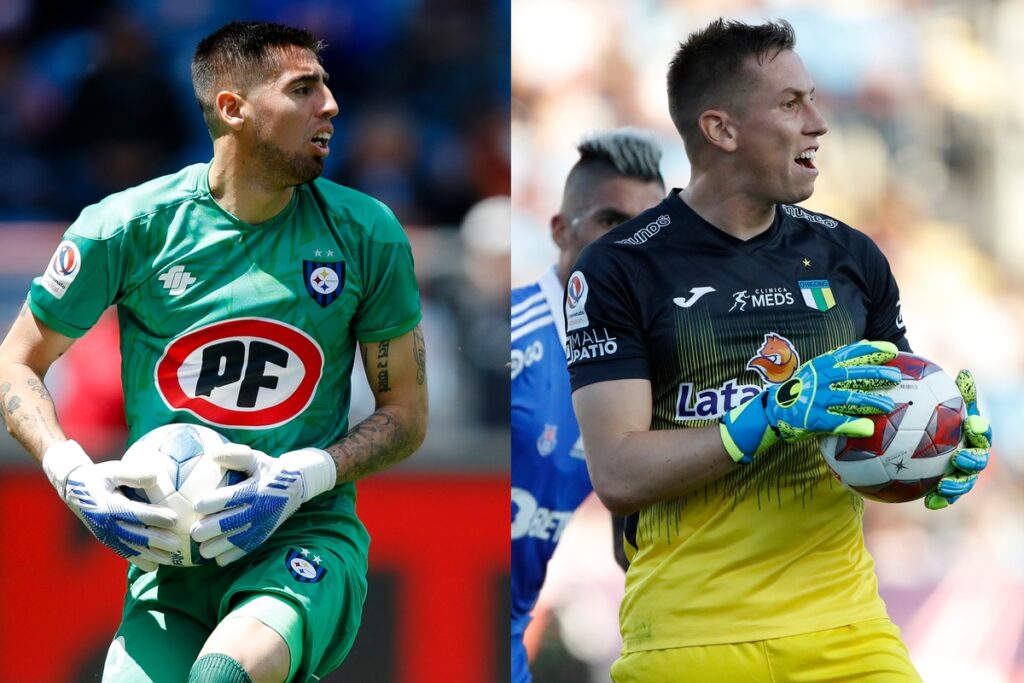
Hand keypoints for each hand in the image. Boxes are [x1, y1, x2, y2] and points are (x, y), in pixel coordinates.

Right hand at [42, 440, 179, 571]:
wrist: (74, 490)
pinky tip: (154, 567)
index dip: (155, 517)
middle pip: (135, 535)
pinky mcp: (106, 540)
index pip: (136, 513)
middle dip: (157, 540)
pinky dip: (138, 560)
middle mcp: (106, 524)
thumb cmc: (99, 477)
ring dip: (151, 555)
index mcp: (108, 506)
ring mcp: (105, 534)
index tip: (175, 519)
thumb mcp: (113, 470)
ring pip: (131, 548)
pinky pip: (123, 552)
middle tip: (178, 544)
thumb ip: (133, 474)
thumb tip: (155, 477)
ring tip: (171, 559)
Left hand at [191, 444, 336, 565]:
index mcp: (255, 489)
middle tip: (193, 531)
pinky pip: (245, 550)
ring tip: (202, 547)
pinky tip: (217, 557)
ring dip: (215, 547)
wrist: (297, 485)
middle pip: (228, 524)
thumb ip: (236, 455)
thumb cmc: (269, 470)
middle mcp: (258, 509)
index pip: (230, 498)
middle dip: (208, 530)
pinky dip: (229, 556)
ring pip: (234, 542)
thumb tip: (213, 455)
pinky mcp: (263, 535)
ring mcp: (261, 525)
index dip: (211, 503)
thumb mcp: (256, 458)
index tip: (196, 505)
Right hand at [720, 341, 901, 463]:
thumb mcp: (815, 371)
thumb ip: (837, 363)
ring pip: (847, 397)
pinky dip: (852, 424)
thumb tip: (866, 349)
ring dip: (870, 400)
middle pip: (852, 374)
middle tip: (897, 376)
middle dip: (876, 373)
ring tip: (889, 405)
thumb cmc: (800, 391)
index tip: (892, 350)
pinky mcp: (813, 418)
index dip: (871, 351)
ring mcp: (816, 399)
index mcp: (822, 365)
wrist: (771, 410)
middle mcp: (820, 379)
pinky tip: (868, 428)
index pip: (849, 354)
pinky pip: (836, 421)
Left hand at [924, 369, 990, 509]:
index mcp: (973, 435)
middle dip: (972, 461)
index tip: (971, 424)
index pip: (982, 432)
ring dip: (957, 485)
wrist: (920, 434)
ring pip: (965, 481)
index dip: (980, 430)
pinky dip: (939, 500)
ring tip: (944, 486)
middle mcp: (971, 454)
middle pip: (978, 460)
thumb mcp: (942, 402)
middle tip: (959, 458)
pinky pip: (945, 496)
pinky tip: (928, 503)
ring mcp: (960, 472)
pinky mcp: (946, 486)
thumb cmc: (934, 415)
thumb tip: (964, 372)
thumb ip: (955, 393)